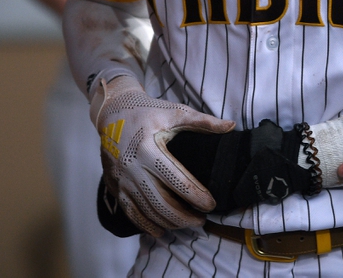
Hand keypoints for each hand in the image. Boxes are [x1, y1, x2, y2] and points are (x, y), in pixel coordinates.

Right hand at [92, 75, 234, 235]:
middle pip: (162, 202)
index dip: (197, 196)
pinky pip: (130, 213)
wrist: (111, 112)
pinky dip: (146, 225)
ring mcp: (122, 179)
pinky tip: (161, 230)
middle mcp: (132, 167)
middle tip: (202, 220)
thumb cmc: (147, 111)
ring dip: (169, 222)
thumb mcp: (174, 112)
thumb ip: (203, 121)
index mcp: (148, 149)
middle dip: (185, 217)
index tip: (212, 204)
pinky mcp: (115, 186)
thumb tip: (231, 126)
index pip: (177, 181)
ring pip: (147, 211)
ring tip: (188, 224)